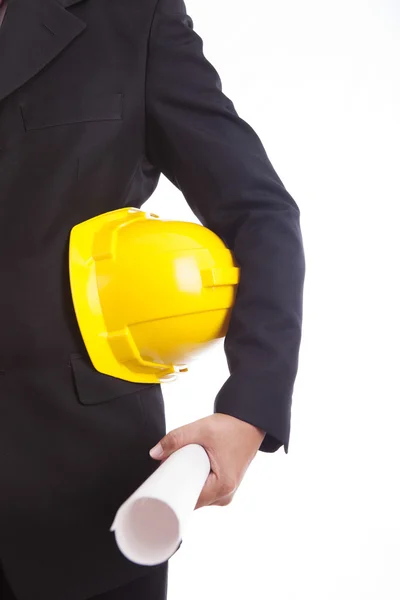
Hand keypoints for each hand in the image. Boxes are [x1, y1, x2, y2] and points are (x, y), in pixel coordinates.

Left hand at [149, 413, 265, 508]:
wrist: (251, 422)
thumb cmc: (232, 427)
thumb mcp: (201, 429)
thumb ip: (176, 439)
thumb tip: (154, 453)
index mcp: (222, 487)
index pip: (189, 502)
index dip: (171, 497)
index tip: (158, 488)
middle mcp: (226, 495)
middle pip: (192, 500)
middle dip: (176, 488)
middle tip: (164, 471)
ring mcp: (227, 492)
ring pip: (198, 496)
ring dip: (186, 485)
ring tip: (176, 468)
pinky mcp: (225, 486)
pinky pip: (205, 491)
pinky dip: (194, 482)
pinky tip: (187, 472)